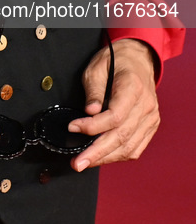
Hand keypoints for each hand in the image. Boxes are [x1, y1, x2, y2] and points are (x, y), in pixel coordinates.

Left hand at [68, 38, 159, 171]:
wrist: (138, 60)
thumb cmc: (116, 62)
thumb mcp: (97, 67)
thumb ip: (93, 89)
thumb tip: (89, 111)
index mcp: (133, 88)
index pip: (115, 116)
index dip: (93, 126)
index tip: (73, 127)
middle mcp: (146, 106)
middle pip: (122, 136)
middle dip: (97, 153)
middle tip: (77, 163)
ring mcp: (150, 118)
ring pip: (129, 146)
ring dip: (106, 158)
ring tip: (85, 163)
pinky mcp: (150, 126)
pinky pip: (136, 148)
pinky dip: (118, 155)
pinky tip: (102, 157)